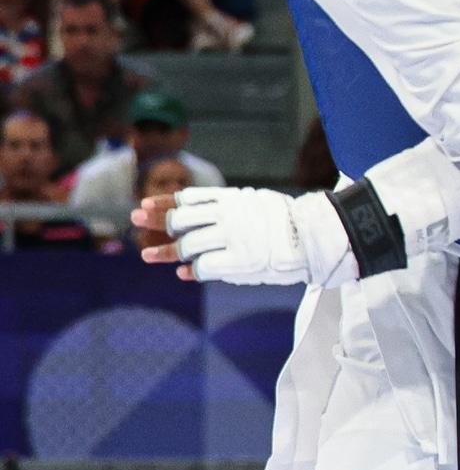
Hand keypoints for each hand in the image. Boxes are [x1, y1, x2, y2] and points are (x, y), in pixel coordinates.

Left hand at [133, 187, 357, 286]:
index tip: (145, 203)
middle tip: (136, 221)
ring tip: (149, 256)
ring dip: (168, 251)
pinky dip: (192, 269)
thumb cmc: (287, 220)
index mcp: (233, 199)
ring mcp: (232, 239)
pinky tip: (183, 272)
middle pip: (182, 219)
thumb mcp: (256, 202)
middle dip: (157, 221)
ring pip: (188, 245)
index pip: (190, 197)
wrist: (313, 237)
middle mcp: (228, 216)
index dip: (165, 201)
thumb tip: (197, 212)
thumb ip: (228, 208)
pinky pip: (204, 267)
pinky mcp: (238, 262)